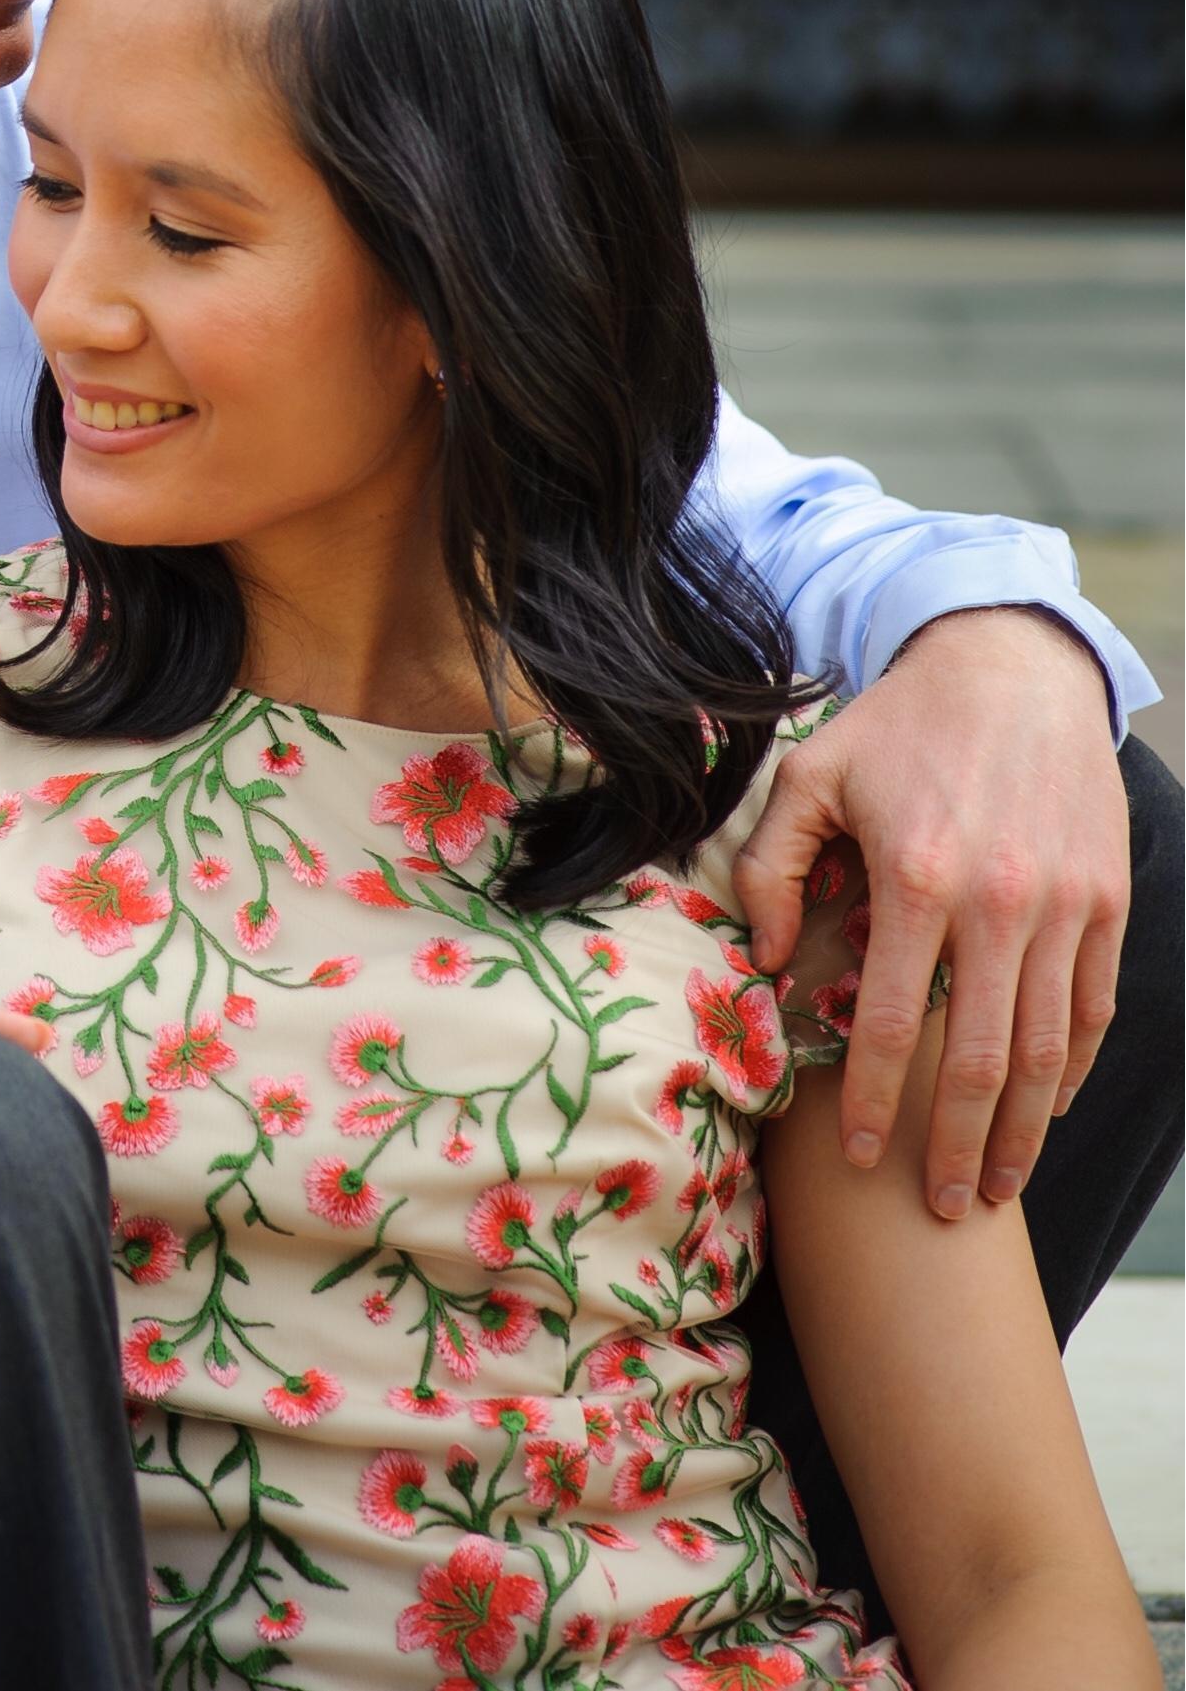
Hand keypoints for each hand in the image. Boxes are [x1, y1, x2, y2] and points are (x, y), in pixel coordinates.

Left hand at [733, 609, 1127, 1219]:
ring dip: (1023, 1129)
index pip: (896, 1024)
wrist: (1012, 668)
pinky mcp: (1108, 902)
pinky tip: (1045, 1107)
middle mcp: (1002, 904)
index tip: (861, 1156)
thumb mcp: (808, 776)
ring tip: (995, 1184)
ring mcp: (1067, 907)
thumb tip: (767, 960)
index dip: (878, 1102)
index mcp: (919, 878)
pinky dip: (1075, 1068)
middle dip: (958, 1146)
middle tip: (939, 1207)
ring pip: (1049, 1049)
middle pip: (982, 1060)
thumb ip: (770, 867)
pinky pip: (1095, 1007)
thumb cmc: (897, 726)